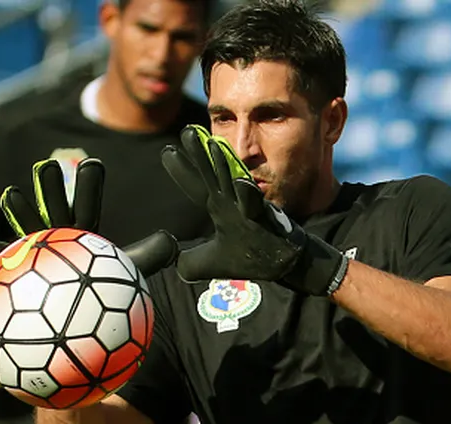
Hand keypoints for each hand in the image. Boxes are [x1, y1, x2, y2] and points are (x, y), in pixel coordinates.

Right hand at [0, 158, 178, 276]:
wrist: (74, 311)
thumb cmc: (99, 288)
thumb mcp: (126, 271)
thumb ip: (149, 256)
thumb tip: (174, 242)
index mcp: (82, 231)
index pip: (89, 204)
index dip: (91, 185)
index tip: (94, 164)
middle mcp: (57, 235)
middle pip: (55, 206)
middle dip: (53, 186)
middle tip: (51, 165)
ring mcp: (35, 250)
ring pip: (27, 226)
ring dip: (20, 210)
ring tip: (11, 194)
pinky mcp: (17, 270)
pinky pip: (4, 262)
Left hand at [161, 125, 347, 295]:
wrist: (284, 264)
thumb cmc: (248, 257)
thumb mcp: (209, 262)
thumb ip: (189, 261)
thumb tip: (169, 260)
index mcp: (220, 207)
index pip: (197, 185)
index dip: (182, 169)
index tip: (167, 151)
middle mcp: (234, 202)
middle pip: (214, 173)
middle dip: (201, 154)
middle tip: (187, 131)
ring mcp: (250, 208)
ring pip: (235, 181)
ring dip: (224, 164)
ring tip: (212, 143)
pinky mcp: (266, 219)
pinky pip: (257, 205)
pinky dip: (248, 194)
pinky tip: (241, 183)